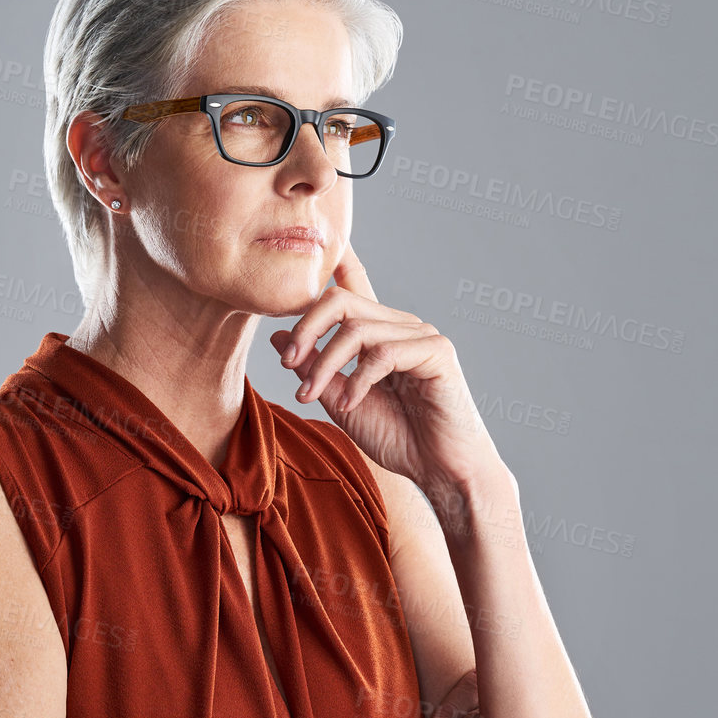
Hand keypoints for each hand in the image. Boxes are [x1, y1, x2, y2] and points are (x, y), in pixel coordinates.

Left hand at [267, 241, 502, 492]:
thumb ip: (314, 369)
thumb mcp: (340, 401)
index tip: (321, 246)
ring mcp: (421, 336)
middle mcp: (400, 327)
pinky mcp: (437, 352)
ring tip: (312, 396)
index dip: (338, 261)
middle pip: (342, 301)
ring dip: (326, 365)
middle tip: (287, 365)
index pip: (355, 286)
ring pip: (357, 329)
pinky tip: (350, 403)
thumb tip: (277, 338)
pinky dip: (358, 379)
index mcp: (379, 334)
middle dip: (305, 330)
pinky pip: (384, 353)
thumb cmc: (398, 438)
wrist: (440, 471)